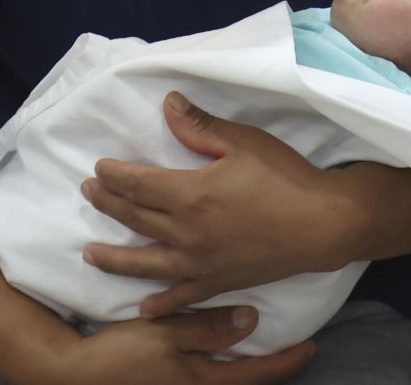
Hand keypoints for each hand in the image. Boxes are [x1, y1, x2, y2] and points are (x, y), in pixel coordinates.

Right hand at [40, 307, 313, 384]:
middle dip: (269, 364)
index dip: (286, 360)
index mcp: (202, 382)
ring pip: (224, 375)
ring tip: (263, 342)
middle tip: (293, 344)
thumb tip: (252, 320)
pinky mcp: (166, 380)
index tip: (311, 346)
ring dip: (244, 360)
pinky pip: (205, 371)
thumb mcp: (166, 336)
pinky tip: (221, 343)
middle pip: (244, 379)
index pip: (256, 373)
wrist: (72, 373)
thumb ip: (208, 329)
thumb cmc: (120, 356)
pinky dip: (220, 357)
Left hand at [83, 92, 361, 317]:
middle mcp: (186, 232)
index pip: (138, 184)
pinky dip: (159, 303)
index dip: (115, 175)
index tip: (99, 168)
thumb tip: (167, 104)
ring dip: (114, 257)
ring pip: (144, 262)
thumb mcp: (243, 142)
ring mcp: (199, 262)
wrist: (321, 223)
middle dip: (109, 204)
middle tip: (89, 193)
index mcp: (190, 194)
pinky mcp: (217, 281)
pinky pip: (180, 295)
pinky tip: (143, 307)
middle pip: (135, 218)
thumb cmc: (284, 177)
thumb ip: (200, 127)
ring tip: (90, 252)